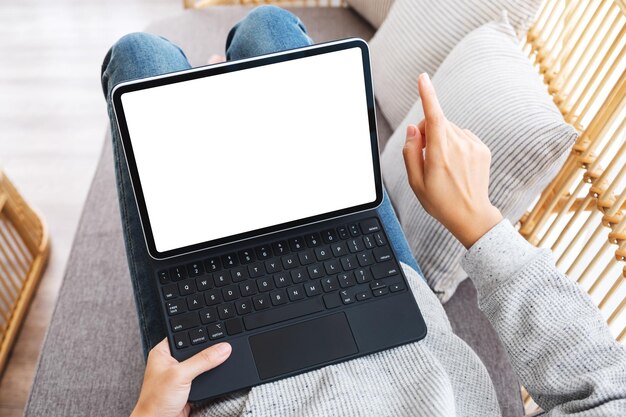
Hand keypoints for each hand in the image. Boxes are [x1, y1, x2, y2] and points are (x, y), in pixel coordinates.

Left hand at [130, 339, 231, 416]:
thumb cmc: (156, 401)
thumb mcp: (181, 375)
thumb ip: (203, 360)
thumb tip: (222, 348)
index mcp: (163, 352)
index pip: (184, 335)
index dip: (199, 331)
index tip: (217, 330)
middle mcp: (171, 361)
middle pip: (196, 348)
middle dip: (208, 349)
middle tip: (222, 345)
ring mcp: (180, 374)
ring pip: (201, 363)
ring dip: (210, 363)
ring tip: (222, 357)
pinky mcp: (189, 386)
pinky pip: (204, 376)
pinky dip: (211, 375)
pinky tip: (217, 371)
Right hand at [402, 73, 501, 248]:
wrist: (472, 216)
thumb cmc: (440, 202)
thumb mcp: (415, 182)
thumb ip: (410, 152)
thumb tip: (413, 129)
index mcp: (440, 155)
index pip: (433, 117)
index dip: (427, 96)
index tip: (423, 78)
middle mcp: (459, 146)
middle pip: (437, 123)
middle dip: (427, 133)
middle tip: (427, 159)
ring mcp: (473, 146)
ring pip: (450, 129)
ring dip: (442, 139)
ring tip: (444, 165)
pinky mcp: (482, 148)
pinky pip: (462, 136)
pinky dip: (455, 144)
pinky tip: (456, 164)